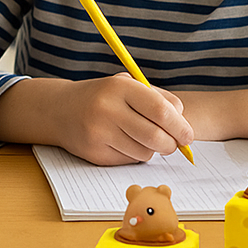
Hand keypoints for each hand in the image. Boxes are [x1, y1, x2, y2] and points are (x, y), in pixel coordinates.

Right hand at [46, 72, 193, 165]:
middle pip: (156, 137)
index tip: (187, 135)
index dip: (180, 126)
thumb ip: (158, 99)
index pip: (160, 110)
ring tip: (141, 137)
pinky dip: (133, 155)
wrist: (60, 109)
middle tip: (173, 143)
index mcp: (119, 87)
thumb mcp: (127, 86)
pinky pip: (129, 161)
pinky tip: (121, 142)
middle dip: (171, 144)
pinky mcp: (94, 153)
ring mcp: (98, 133)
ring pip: (144, 153)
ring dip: (151, 150)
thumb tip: (183, 124)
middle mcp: (107, 109)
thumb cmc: (103, 96)